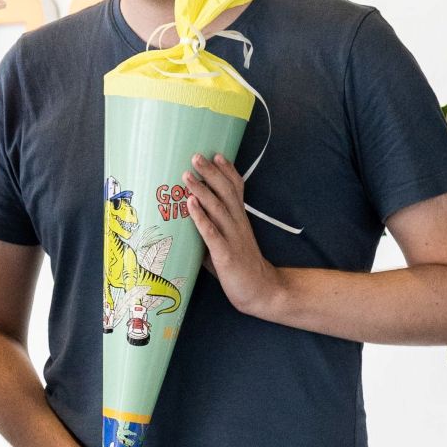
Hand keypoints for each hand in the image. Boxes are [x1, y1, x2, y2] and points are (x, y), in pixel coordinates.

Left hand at [184, 154, 281, 318]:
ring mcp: (232, 238)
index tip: (217, 154)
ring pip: (218, 208)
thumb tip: (185, 225)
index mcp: (240, 220)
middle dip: (211, 173)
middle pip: (226, 192)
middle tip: (196, 156)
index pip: (237, 189)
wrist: (261, 291)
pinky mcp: (226, 254)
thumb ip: (209, 233)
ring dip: (201, 190)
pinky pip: (211, 233)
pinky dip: (200, 217)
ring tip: (187, 176)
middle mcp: (238, 224)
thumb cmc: (239, 269)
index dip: (228, 171)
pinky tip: (190, 204)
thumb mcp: (225, 244)